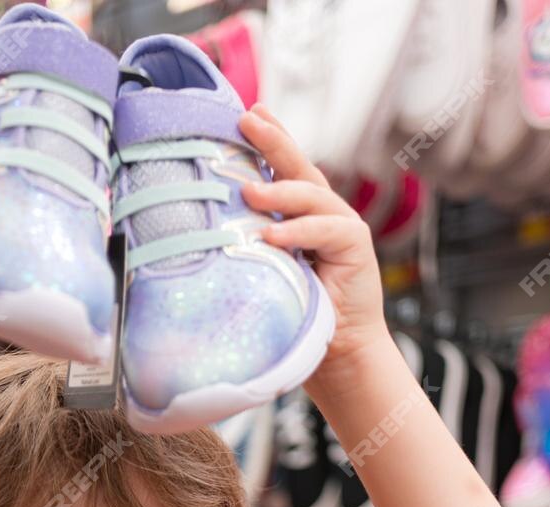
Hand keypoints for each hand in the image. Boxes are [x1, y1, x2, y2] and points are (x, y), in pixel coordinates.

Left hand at [235, 105, 389, 383]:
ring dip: (279, 192)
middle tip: (247, 120)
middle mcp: (321, 210)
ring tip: (249, 194)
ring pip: (311, 194)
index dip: (266, 139)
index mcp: (297, 211)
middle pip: (297, 166)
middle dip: (273, 140)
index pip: (281, 168)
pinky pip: (325, 231)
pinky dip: (298, 232)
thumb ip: (242, 245)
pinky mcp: (355, 246)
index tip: (246, 112)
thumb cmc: (292, 311)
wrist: (334, 351)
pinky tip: (273, 236)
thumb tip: (194, 230)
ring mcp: (339, 225)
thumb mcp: (260, 270)